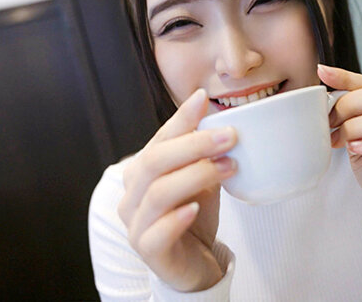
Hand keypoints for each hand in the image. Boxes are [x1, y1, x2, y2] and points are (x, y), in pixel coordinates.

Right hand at [117, 89, 237, 291]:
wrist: (195, 261)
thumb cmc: (194, 215)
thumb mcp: (201, 177)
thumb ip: (204, 153)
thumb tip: (223, 120)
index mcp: (142, 171)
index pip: (159, 139)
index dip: (181, 119)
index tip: (204, 99)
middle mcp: (132, 195)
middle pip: (155, 162)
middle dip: (194, 145)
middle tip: (229, 136)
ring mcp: (136, 224)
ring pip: (158, 193)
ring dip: (196, 176)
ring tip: (227, 167)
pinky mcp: (148, 251)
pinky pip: (157, 233)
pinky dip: (177, 218)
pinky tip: (195, 208)